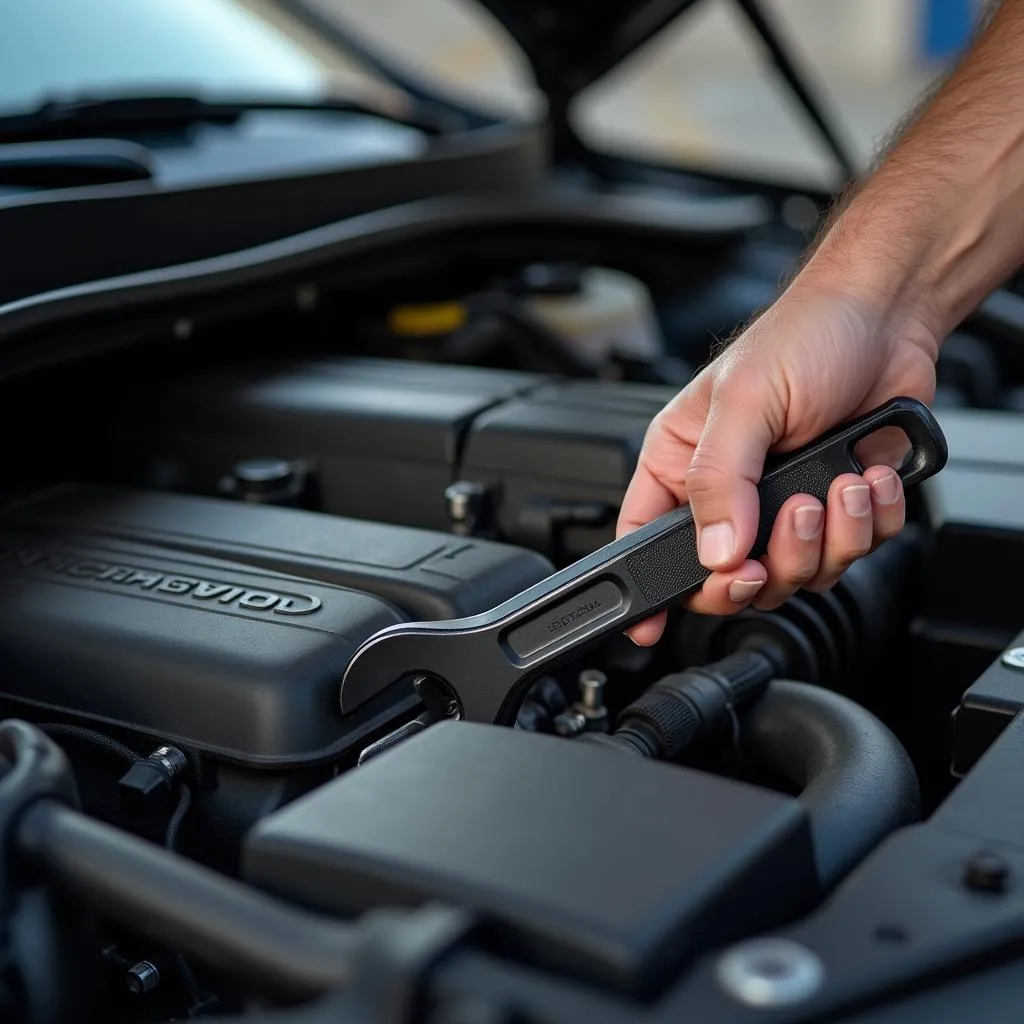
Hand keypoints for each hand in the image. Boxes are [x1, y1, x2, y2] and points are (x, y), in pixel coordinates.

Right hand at [617, 280, 939, 644]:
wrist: (887, 319)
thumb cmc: (804, 336)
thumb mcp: (744, 402)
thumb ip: (721, 480)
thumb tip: (716, 551)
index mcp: (682, 463)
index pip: (646, 540)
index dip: (649, 589)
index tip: (651, 626)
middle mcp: (729, 493)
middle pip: (727, 577)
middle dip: (767, 564)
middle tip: (788, 524)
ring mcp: (783, 507)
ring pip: (795, 576)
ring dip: (827, 539)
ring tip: (837, 484)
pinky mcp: (836, 512)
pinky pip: (850, 556)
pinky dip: (870, 524)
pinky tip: (866, 476)